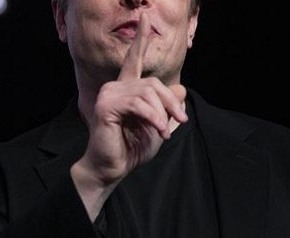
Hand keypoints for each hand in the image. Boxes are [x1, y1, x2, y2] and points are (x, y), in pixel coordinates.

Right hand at [71, 10, 187, 217]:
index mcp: (126, 89)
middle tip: (182, 121)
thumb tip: (181, 89)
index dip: (141, 39)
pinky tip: (159, 131)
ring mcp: (109, 94)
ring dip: (163, 114)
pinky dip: (154, 118)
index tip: (146, 18)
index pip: (134, 59)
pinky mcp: (107, 105)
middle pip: (153, 83)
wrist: (113, 167)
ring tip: (165, 132)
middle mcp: (116, 87)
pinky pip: (139, 104)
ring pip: (148, 93)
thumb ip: (169, 109)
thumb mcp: (158, 127)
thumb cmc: (132, 149)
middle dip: (171, 102)